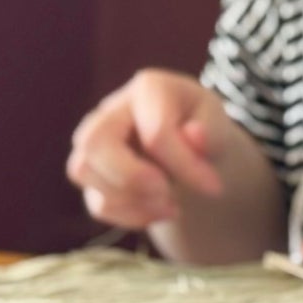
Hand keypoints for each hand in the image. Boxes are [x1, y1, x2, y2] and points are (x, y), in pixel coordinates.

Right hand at [67, 69, 226, 230]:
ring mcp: (93, 140)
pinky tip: (159, 210)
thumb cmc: (205, 130)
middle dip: (131, 178)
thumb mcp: (218, 125)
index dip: (184, 166)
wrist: (195, 151)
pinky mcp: (90, 173)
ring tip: (170, 205)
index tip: (213, 187)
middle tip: (169, 194)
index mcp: (150, 87)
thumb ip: (211, 130)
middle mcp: (112, 109)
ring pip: (83, 171)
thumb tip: (194, 135)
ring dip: (130, 200)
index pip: (155, 132)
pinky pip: (96, 201)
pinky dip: (129, 215)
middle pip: (95, 143)